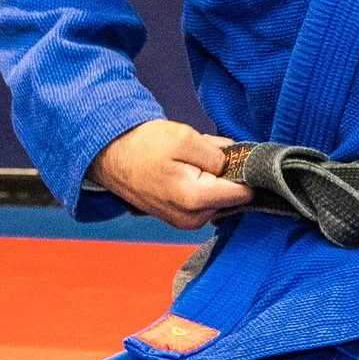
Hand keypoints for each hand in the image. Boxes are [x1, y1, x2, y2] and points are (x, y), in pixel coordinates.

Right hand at [91, 120, 252, 229]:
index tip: (239, 155)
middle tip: (204, 153)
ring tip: (189, 160)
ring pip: (219, 197)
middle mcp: (193, 219)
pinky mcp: (181, 219)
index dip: (246, 171)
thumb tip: (238, 163)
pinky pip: (205, 201)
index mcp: (195, 200)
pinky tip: (185, 169)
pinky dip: (202, 184)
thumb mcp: (185, 137)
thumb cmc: (144, 146)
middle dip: (226, 172)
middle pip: (232, 195)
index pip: (244, 193)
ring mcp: (186, 222)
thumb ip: (218, 153)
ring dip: (213, 177)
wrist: (112, 157)